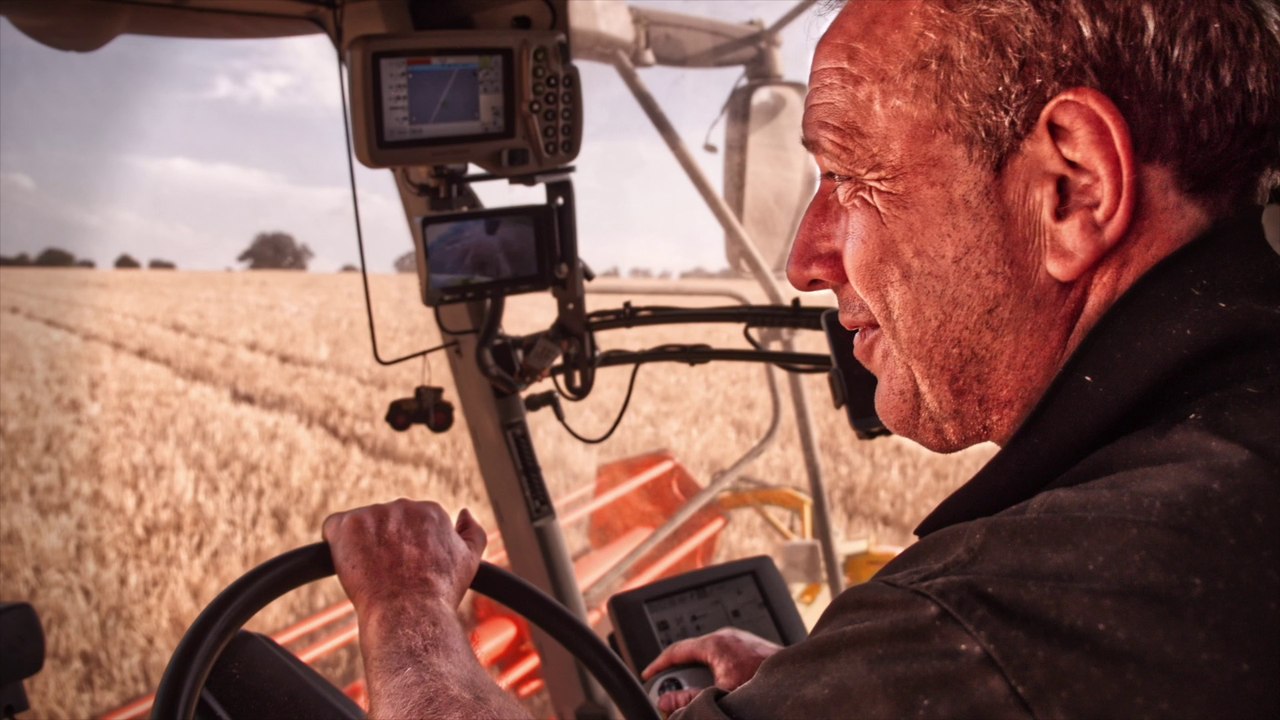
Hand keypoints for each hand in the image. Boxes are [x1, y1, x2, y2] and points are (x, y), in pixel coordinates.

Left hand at [322, 499, 486, 619]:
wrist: (411, 614)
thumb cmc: (439, 594)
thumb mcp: (470, 562)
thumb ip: (472, 532)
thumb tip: (464, 513)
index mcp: (431, 512)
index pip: (409, 523)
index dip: (404, 549)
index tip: (404, 569)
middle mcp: (404, 506)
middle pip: (385, 523)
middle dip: (383, 543)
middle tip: (387, 574)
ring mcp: (374, 514)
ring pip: (360, 526)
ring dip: (361, 545)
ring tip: (371, 574)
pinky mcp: (348, 525)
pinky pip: (334, 528)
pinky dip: (337, 545)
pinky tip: (348, 565)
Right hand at [642, 628, 781, 713]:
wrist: (796, 680)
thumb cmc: (763, 681)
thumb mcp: (721, 693)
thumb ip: (690, 699)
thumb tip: (667, 701)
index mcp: (716, 643)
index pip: (676, 650)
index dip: (659, 665)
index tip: (648, 676)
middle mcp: (726, 637)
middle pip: (691, 654)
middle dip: (680, 674)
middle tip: (672, 693)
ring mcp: (739, 640)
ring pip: (707, 656)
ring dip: (699, 675)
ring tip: (697, 693)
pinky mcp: (749, 648)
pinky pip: (722, 657)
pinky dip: (713, 672)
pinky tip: (719, 688)